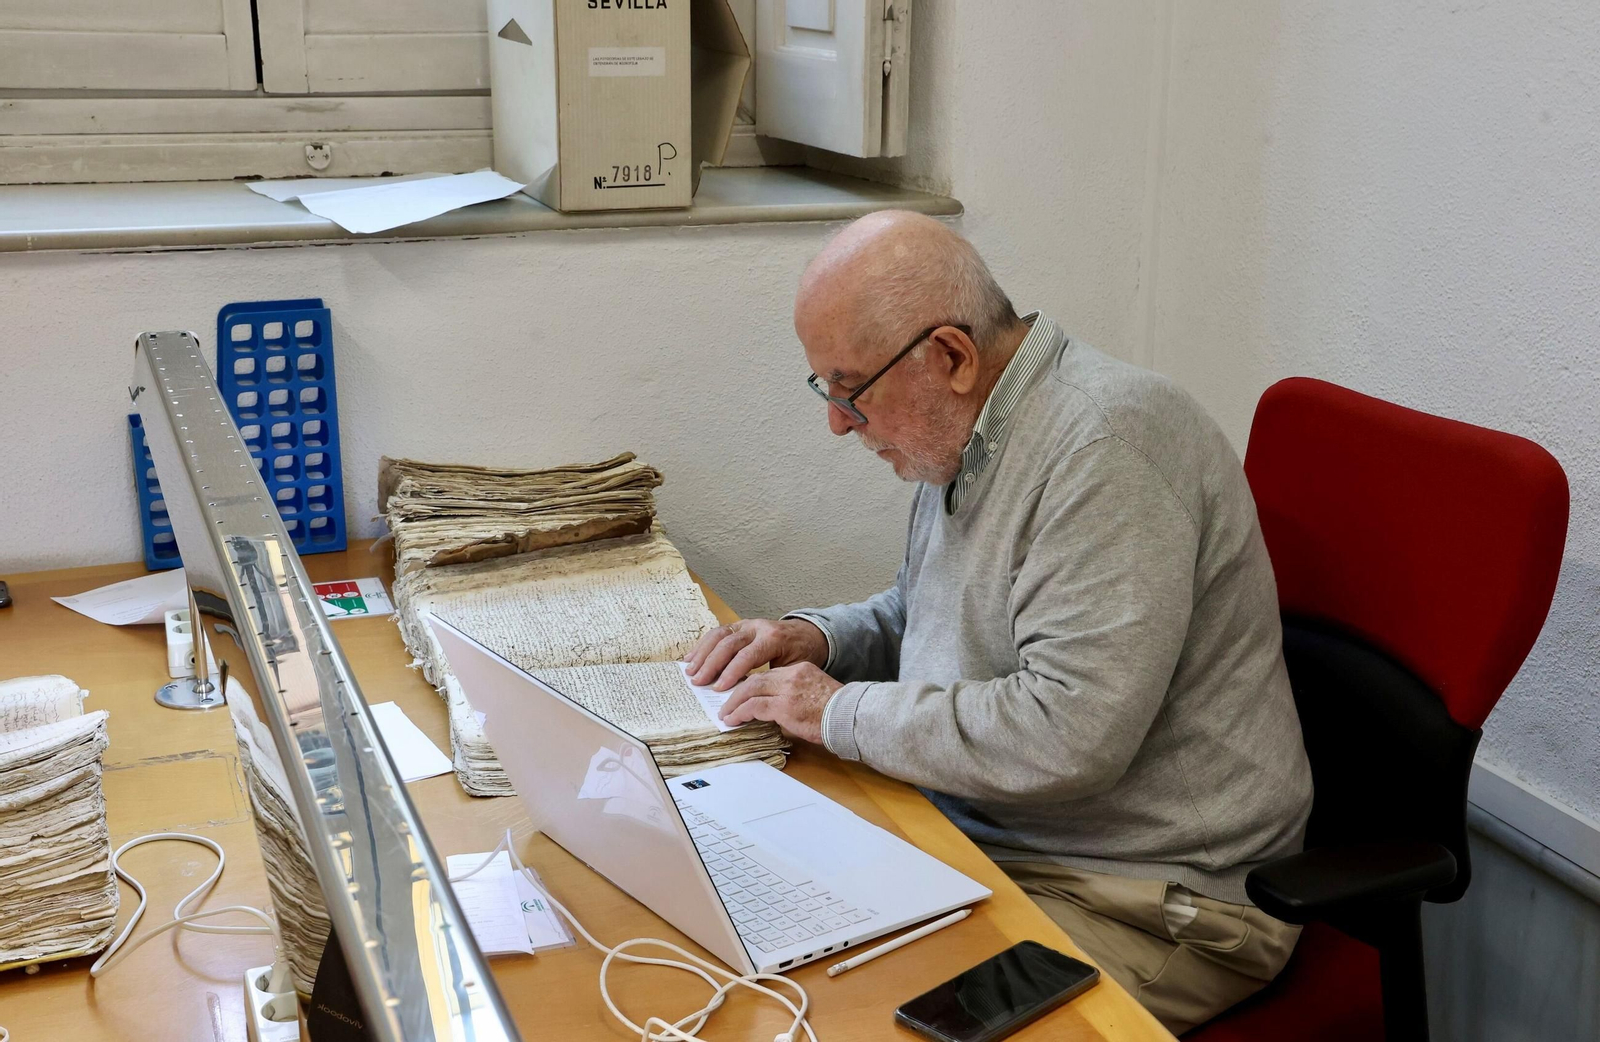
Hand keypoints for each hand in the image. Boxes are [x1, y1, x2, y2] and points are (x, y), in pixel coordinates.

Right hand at [684, 618, 827, 690]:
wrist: (808, 634)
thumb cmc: (802, 655)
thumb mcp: (794, 668)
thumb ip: (773, 679)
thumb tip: (749, 696)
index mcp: (773, 639)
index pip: (747, 655)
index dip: (731, 673)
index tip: (718, 689)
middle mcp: (757, 627)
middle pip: (728, 644)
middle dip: (711, 664)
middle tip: (698, 682)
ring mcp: (746, 624)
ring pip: (719, 635)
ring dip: (702, 654)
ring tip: (690, 671)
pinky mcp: (739, 624)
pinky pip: (717, 632)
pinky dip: (703, 645)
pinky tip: (692, 658)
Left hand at [717, 663, 841, 744]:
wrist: (851, 717)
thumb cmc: (839, 713)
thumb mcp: (816, 696)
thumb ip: (796, 696)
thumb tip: (777, 711)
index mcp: (800, 670)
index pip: (769, 674)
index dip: (750, 684)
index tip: (740, 693)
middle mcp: (792, 675)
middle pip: (755, 679)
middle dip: (736, 691)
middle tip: (725, 702)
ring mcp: (787, 690)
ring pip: (750, 690)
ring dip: (734, 703)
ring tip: (725, 714)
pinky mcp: (784, 706)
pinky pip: (753, 707)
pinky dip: (740, 713)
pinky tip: (733, 720)